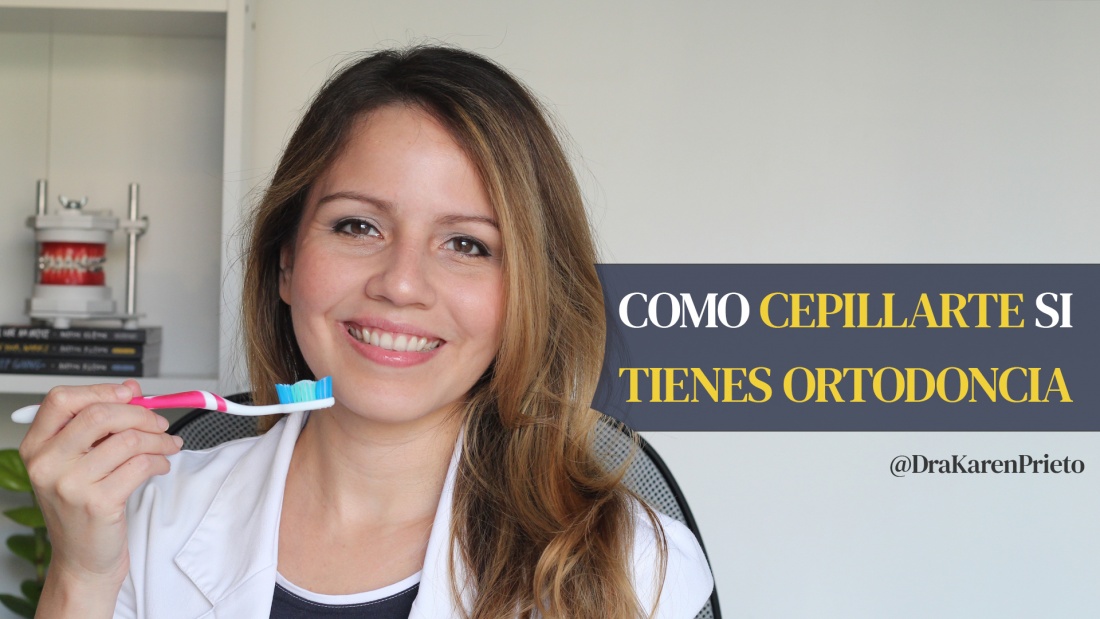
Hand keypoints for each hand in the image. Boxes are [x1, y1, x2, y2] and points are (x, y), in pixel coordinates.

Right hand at [18, 381, 182, 593]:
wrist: (82, 559)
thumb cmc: (82, 508)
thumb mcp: (80, 462)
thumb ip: (101, 424)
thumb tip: (131, 389)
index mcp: (36, 447)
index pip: (62, 399)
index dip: (101, 390)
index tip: (130, 394)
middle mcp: (46, 464)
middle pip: (100, 414)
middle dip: (140, 414)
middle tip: (159, 423)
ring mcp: (70, 484)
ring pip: (128, 439)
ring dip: (159, 439)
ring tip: (167, 446)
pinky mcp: (98, 503)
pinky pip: (141, 465)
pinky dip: (160, 460)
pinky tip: (160, 465)